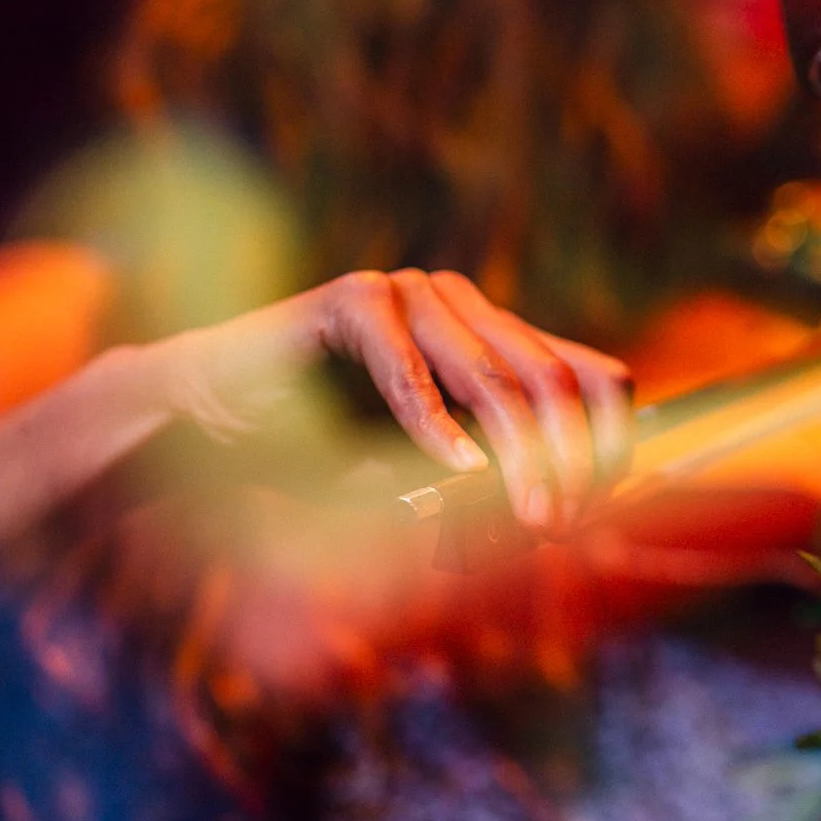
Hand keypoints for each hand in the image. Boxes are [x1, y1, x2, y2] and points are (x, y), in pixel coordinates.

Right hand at [146, 269, 632, 534]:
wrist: (209, 421)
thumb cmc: (324, 454)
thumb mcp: (433, 472)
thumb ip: (497, 477)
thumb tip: (583, 515)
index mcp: (497, 337)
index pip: (594, 375)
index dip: (611, 441)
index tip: (600, 509)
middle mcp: (465, 305)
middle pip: (554, 379)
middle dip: (569, 459)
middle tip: (559, 525)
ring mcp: (411, 294)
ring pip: (495, 379)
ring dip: (519, 457)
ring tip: (527, 516)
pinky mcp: (353, 301)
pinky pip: (411, 372)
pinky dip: (437, 430)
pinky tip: (455, 473)